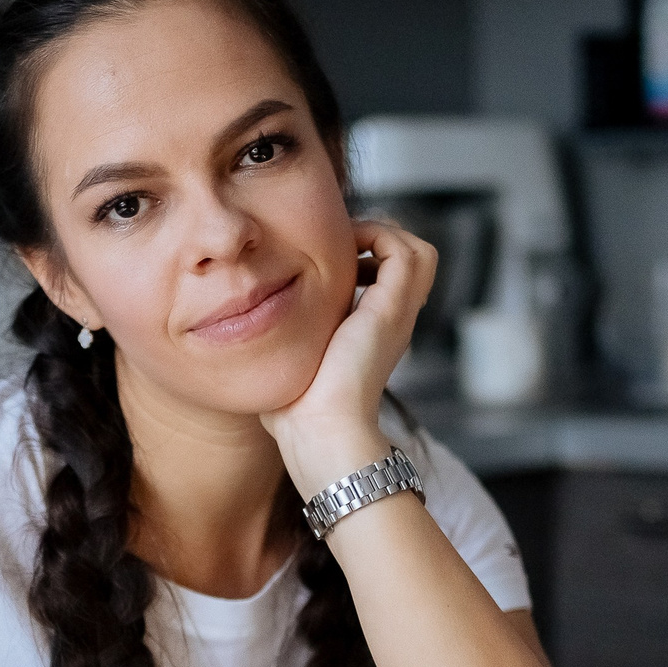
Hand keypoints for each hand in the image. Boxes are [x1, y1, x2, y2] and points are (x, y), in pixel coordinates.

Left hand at [262, 218, 435, 495]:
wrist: (319, 431)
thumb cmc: (296, 411)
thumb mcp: (290, 364)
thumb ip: (282, 343)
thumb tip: (249, 329)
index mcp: (372, 334)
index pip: (386, 280)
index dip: (362, 259)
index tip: (324, 261)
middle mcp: (391, 322)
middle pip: (411, 261)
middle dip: (377, 241)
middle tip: (340, 247)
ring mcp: (396, 315)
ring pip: (417, 252)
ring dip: (382, 235)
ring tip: (345, 245)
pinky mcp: (390, 310)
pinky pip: (405, 251)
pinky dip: (378, 238)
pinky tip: (342, 252)